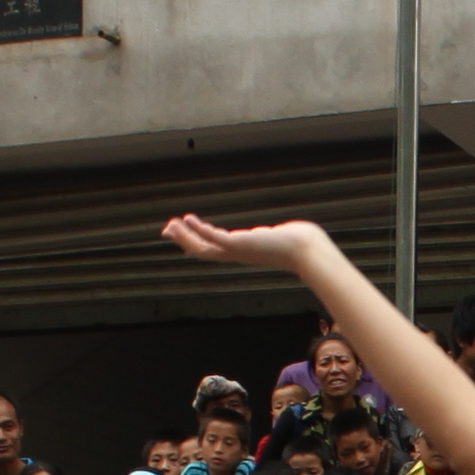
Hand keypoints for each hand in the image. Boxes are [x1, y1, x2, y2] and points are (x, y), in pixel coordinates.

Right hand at [157, 214, 341, 276]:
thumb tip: (274, 235)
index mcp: (243, 252)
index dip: (196, 242)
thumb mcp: (276, 238)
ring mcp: (238, 251)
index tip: (183, 233)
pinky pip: (214, 238)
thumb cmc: (298, 243)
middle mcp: (237, 254)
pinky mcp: (240, 245)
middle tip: (166, 230)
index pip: (214, 249)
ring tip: (171, 226)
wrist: (307, 249)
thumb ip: (269, 237)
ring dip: (186, 237)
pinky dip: (200, 230)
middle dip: (184, 240)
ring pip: (204, 248)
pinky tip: (189, 220)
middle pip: (203, 251)